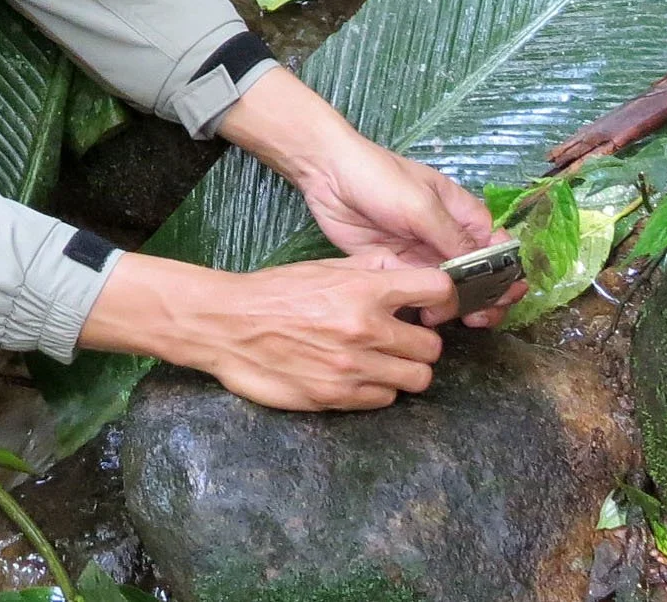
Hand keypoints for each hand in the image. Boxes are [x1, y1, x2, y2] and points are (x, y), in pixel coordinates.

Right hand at [79, 253, 454, 410]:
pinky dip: (377, 389)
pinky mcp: (338, 397)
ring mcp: (354, 368)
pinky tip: (357, 375)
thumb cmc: (273, 292)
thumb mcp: (322, 267)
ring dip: (403, 370)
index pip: (436, 290)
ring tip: (380, 361)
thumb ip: (367, 271)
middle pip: (433, 346)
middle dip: (419, 342)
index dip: (439, 297)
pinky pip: (384, 399)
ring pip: (416, 379)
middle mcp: (366, 329)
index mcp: (365, 290)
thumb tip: (403, 271)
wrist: (226, 326)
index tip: (429, 304)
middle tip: (399, 339)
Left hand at [217, 68, 524, 326]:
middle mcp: (446, 237)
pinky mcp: (396, 267)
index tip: (505, 294)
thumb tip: (481, 268)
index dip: (506, 272)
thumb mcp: (421, 204)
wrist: (328, 175)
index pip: (496, 248)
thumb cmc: (380, 178)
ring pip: (450, 289)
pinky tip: (425, 318)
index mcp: (462, 214)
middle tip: (480, 317)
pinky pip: (419, 292)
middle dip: (485, 297)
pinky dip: (428, 307)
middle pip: (478, 275)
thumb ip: (451, 237)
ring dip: (457, 307)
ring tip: (449, 319)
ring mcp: (421, 254)